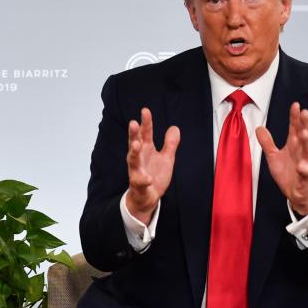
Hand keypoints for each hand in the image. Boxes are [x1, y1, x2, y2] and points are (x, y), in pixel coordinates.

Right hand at [126, 107, 180, 224]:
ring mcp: (136, 170)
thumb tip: (175, 127)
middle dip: (134, 134)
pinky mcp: (138, 184)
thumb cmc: (154, 175)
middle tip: (133, 123)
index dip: (145, 122)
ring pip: (132, 160)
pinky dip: (143, 179)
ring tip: (136, 144)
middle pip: (134, 143)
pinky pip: (140, 181)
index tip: (145, 110)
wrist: (148, 197)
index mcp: (146, 150)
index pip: (145, 133)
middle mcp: (139, 158)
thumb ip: (170, 144)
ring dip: (134, 152)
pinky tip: (148, 178)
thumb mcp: (166, 158)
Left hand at [256, 102, 307, 214]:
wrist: (296, 193)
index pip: (295, 129)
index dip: (295, 117)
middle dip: (305, 124)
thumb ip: (267, 142)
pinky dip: (305, 169)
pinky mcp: (306, 177)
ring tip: (305, 133)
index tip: (296, 105)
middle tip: (304, 113)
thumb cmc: (287, 173)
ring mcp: (306, 164)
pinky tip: (302, 166)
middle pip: (305, 136)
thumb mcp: (273, 156)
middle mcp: (301, 152)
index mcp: (294, 146)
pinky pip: (306, 172)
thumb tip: (259, 128)